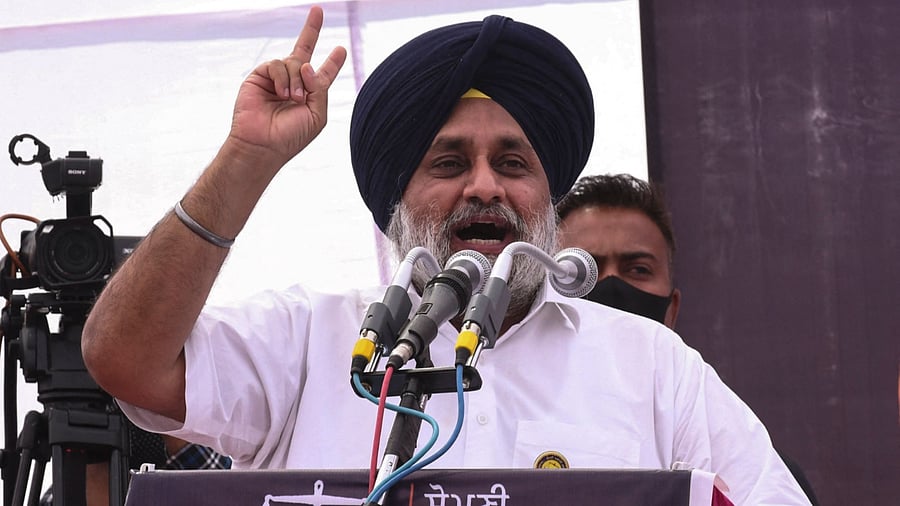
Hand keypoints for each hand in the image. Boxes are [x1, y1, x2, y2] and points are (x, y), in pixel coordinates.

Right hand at [229, 5, 346, 166]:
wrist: (264, 145)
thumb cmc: (291, 136)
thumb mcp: (317, 115)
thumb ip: (320, 88)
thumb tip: (306, 64)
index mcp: (311, 95)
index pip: (323, 74)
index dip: (333, 62)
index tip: (341, 49)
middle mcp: (294, 83)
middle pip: (304, 50)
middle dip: (311, 29)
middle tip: (318, 10)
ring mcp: (276, 79)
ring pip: (293, 61)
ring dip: (297, 80)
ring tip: (292, 99)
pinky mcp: (260, 77)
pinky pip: (277, 64)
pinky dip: (283, 78)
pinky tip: (281, 94)